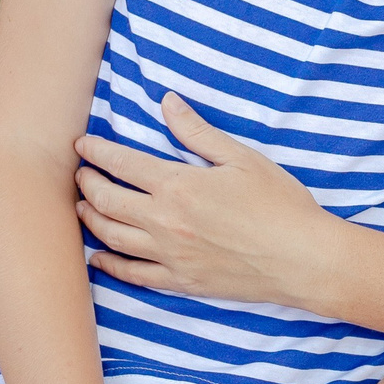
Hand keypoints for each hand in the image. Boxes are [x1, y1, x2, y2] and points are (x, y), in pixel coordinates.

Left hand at [76, 94, 343, 307]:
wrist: (303, 259)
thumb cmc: (281, 205)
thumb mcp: (243, 159)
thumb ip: (198, 132)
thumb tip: (167, 102)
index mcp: (179, 185)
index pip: (122, 163)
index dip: (97, 152)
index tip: (84, 145)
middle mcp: (164, 221)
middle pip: (106, 200)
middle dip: (87, 183)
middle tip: (81, 174)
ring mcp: (169, 255)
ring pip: (111, 236)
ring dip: (90, 219)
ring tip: (83, 207)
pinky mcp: (180, 281)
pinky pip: (132, 273)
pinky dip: (109, 264)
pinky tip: (99, 257)